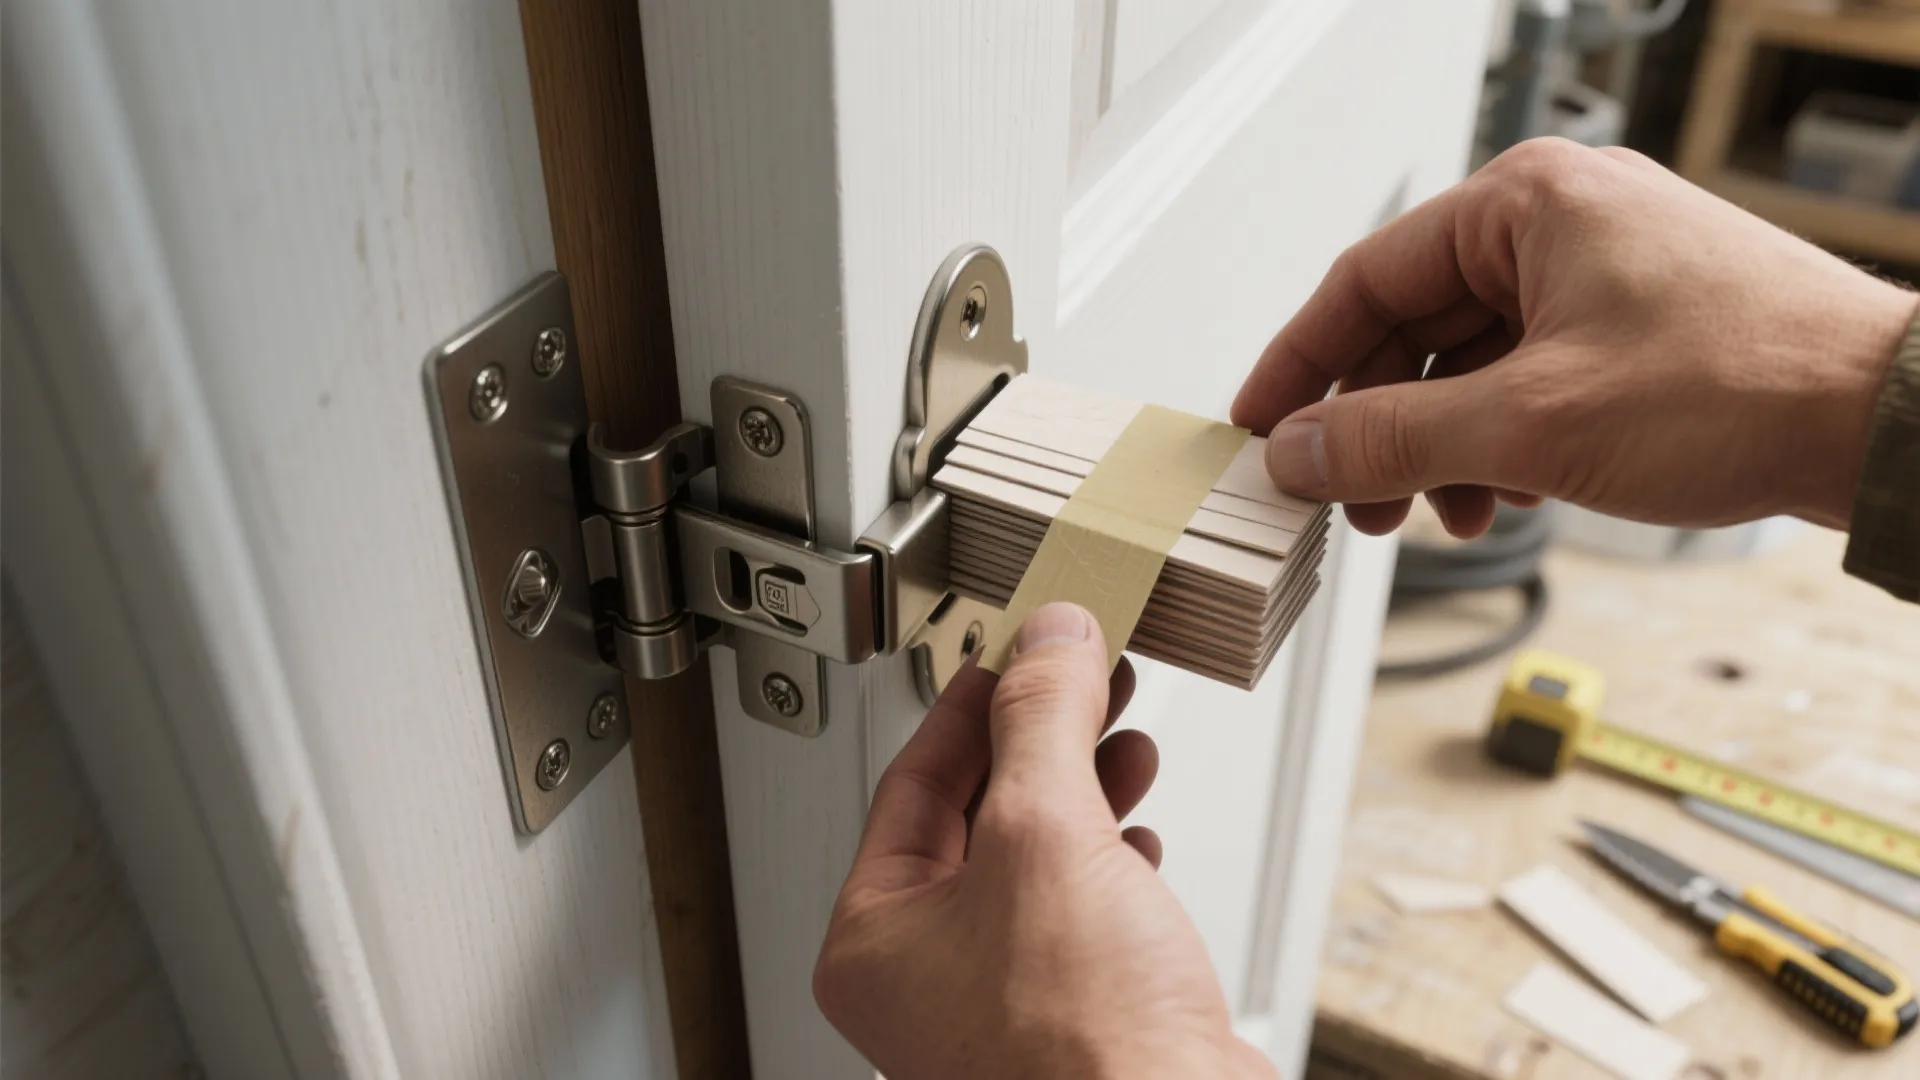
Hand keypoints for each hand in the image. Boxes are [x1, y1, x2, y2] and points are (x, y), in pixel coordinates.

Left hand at [813, 603, 1273, 1079]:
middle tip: (1085, 675)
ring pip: (1032, 859)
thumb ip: (1044, 723)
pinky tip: (1138, 833)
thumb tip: (1047, 643)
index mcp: (876, 939)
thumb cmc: (1084, 1050)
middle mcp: (926, 977)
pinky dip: (1108, 857)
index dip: (972, 704)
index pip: (911, 783)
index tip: (1016, 651)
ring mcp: (998, 1003)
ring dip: (1082, 788)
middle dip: (1041, 739)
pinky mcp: (1070, 1019)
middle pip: (977, 815)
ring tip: (1124, 735)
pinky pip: (1074, 911)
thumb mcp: (1050, 837)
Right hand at [1233, 137, 1918, 537]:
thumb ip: (1388, 437)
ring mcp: (1605, 273)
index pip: (1364, 280)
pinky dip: (1504, 442)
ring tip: (1445, 516)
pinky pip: (1531, 379)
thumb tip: (1295, 451)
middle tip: (1349, 499)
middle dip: (1378, 425)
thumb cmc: (1741, 385)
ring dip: (1442, 448)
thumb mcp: (1528, 425)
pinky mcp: (1640, 326)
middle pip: (1416, 326)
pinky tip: (1511, 498)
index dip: (1298, 363)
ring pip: (1473, 362)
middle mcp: (1561, 223)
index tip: (1259, 426)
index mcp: (1524, 204)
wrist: (1887, 423)